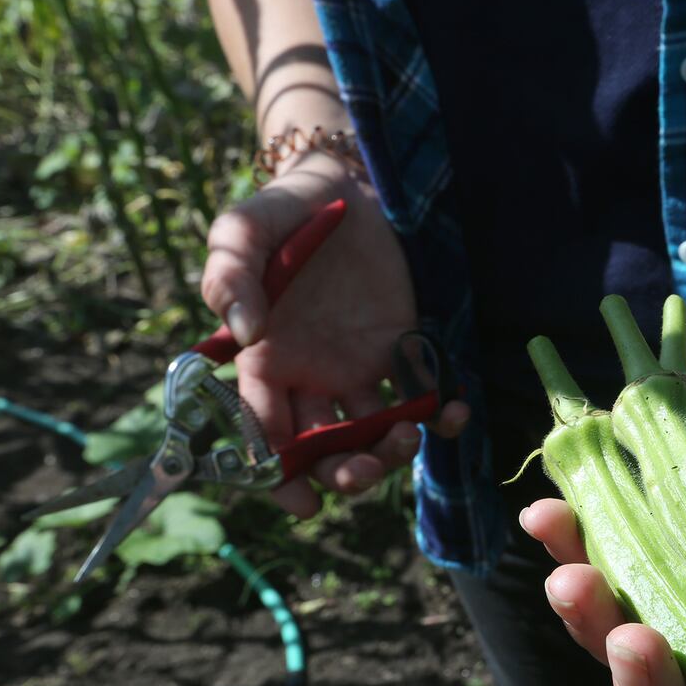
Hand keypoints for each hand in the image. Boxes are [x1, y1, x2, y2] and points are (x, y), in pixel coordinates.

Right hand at [199, 155, 468, 516]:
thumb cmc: (283, 211)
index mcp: (264, 363)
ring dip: (389, 453)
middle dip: (342, 475)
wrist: (344, 183)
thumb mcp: (240, 231)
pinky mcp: (404, 350)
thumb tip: (243, 333)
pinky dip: (443, 416)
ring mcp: (358, 369)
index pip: (263, 435)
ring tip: (406, 436)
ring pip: (371, 434)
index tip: (302, 502)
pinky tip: (455, 413)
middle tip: (363, 471)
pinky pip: (422, 397)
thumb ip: (229, 276)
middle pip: (323, 450)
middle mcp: (311, 377)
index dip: (277, 476)